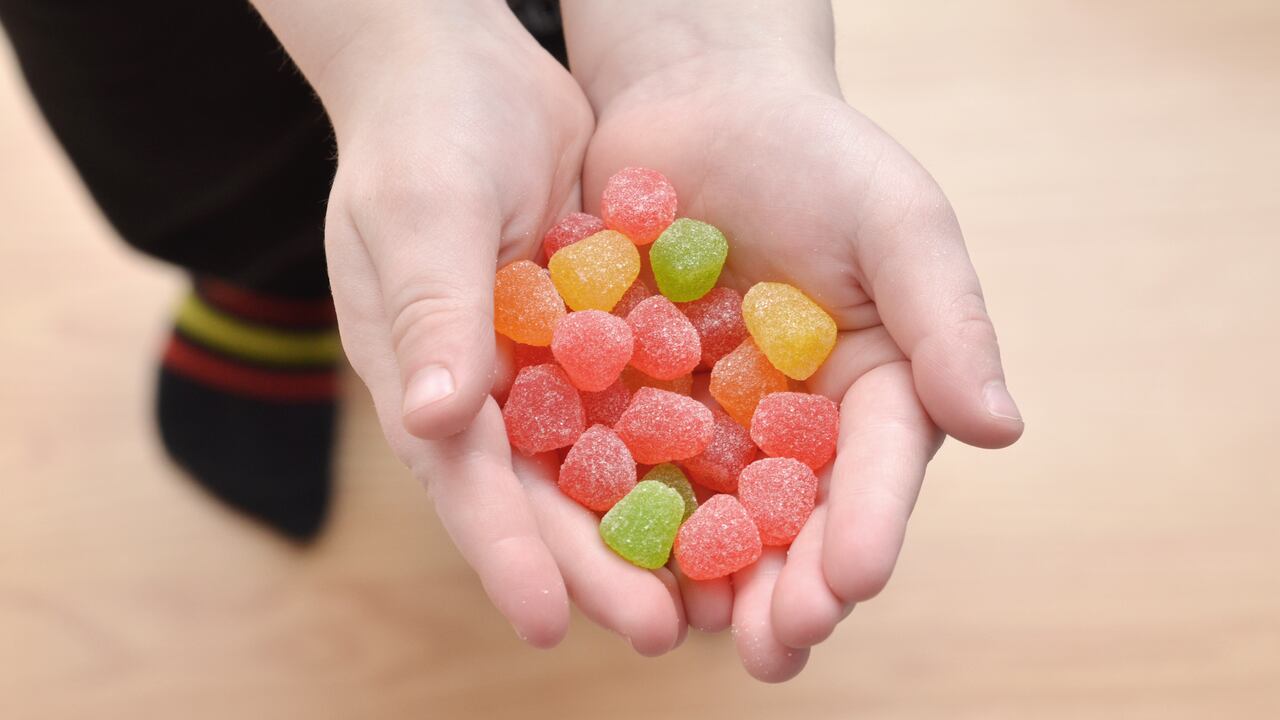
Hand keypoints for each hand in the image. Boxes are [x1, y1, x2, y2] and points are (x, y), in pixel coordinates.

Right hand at [254, 2, 686, 651]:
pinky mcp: (597, 333)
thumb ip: (432, 313)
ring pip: (597, 465)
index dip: (506, 554)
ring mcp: (542, 365)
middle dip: (598, 566)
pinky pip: (640, 400)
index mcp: (423, 377)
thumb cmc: (425, 133)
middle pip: (541, 495)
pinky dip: (681, 448)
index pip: (462, 481)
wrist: (467, 67)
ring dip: (649, 527)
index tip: (552, 624)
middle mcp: (483, 390)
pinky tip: (741, 485)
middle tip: (666, 631)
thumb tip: (434, 422)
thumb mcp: (424, 213)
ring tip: (714, 592)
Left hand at [577, 30, 1024, 678]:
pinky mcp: (631, 399)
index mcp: (872, 389)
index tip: (854, 582)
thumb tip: (1001, 430)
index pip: (878, 470)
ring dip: (703, 575)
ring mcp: (709, 417)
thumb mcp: (895, 222)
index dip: (868, 528)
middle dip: (788, 583)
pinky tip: (605, 556)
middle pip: (794, 517)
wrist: (698, 103)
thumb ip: (946, 321)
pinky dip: (618, 509)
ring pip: (710, 511)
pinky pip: (623, 461)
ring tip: (693, 630)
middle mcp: (792, 421)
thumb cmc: (815, 153)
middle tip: (774, 646)